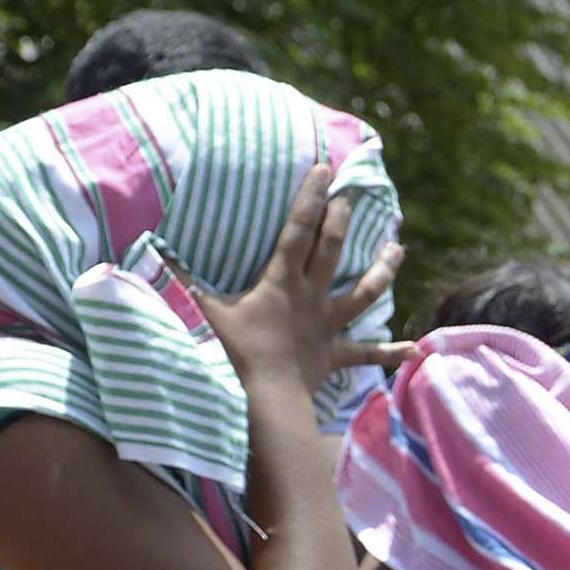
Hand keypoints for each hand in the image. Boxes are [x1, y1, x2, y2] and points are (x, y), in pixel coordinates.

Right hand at [185, 161, 403, 402]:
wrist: (265, 400)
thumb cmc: (232, 354)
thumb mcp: (203, 311)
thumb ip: (182, 280)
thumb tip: (153, 251)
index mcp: (281, 281)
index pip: (298, 230)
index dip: (311, 198)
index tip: (325, 169)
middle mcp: (311, 298)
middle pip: (332, 251)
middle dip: (342, 219)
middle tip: (355, 194)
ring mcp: (327, 327)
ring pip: (363, 294)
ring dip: (382, 271)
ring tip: (399, 250)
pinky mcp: (335, 356)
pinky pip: (367, 354)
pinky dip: (391, 352)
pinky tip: (416, 348)